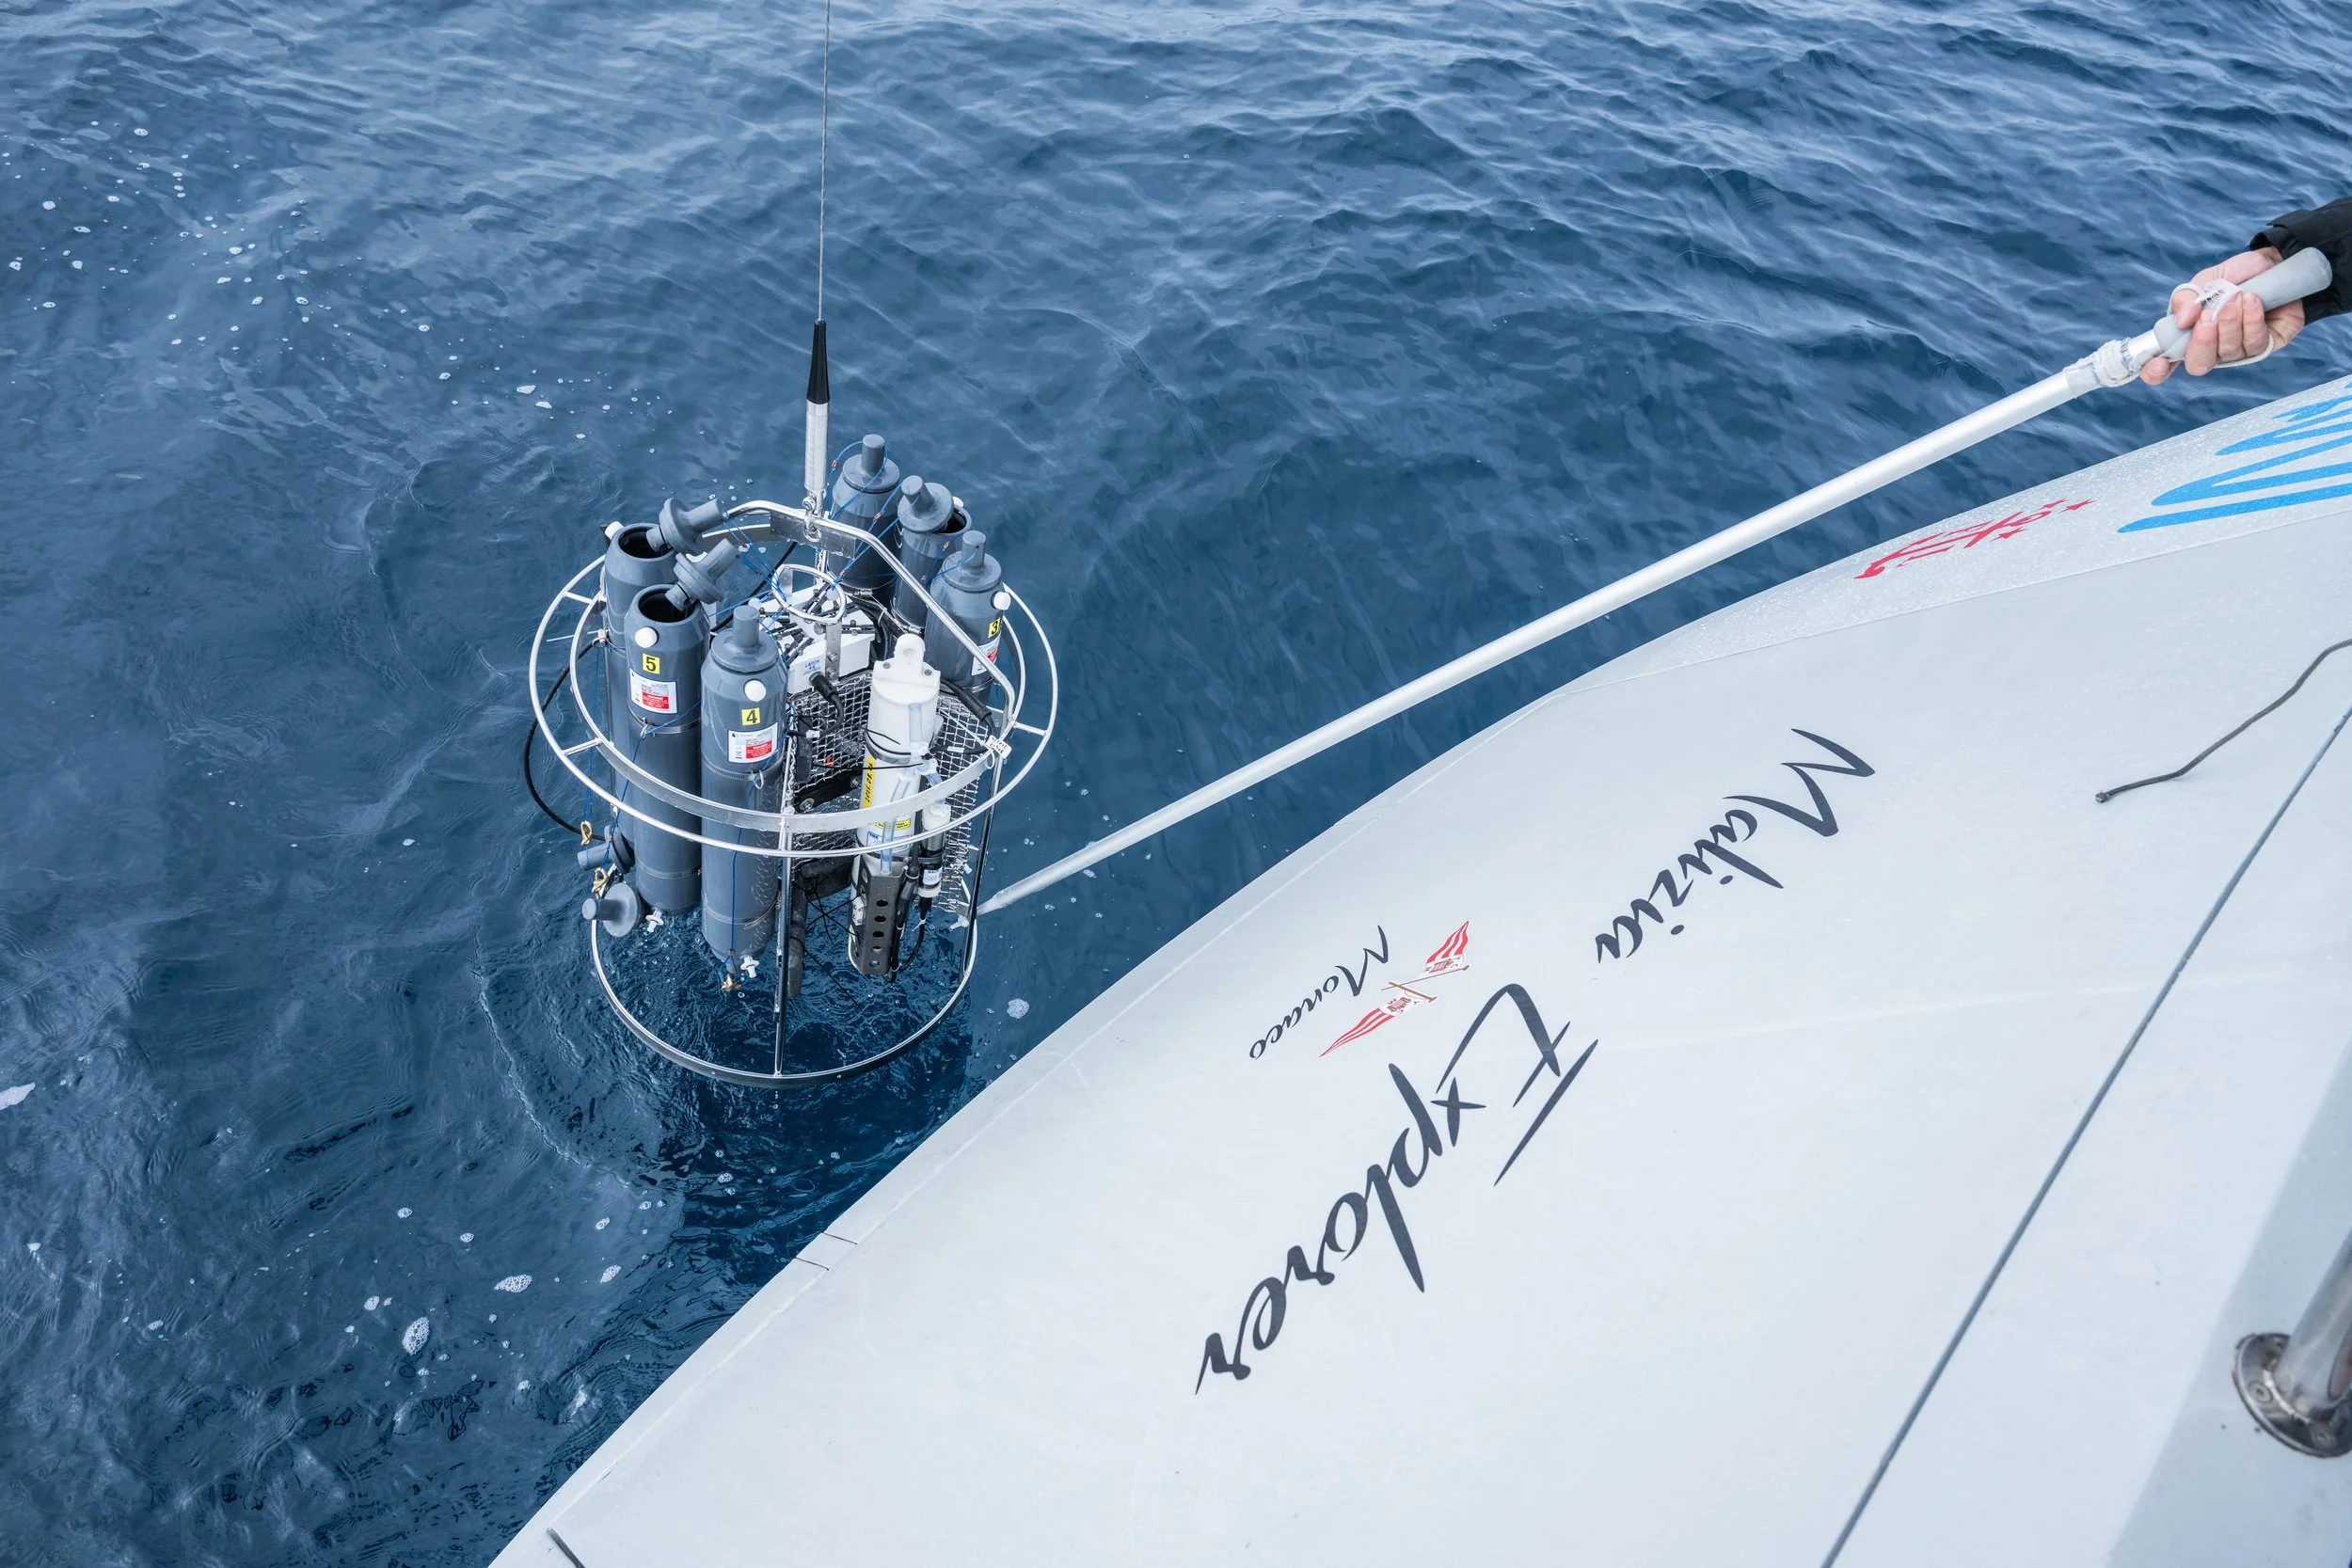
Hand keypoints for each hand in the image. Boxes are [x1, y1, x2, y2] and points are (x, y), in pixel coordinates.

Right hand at [2139, 246, 2306, 383]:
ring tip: (2237, 295)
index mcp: (2190, 336)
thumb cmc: (2237, 276)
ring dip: (2230, 322)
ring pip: (2228, 351)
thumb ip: (2186, 298)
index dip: (2156, 370)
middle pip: (2198, 364)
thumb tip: (2182, 321)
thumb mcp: (2205, 280)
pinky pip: (2254, 343)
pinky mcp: (2265, 346)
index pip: (2166, 363)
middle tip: (2208, 315)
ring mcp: (2239, 352)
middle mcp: (2212, 349)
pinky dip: (2252, 320)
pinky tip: (2254, 301)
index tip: (2157, 363)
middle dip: (2202, 341)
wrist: (2275, 264)